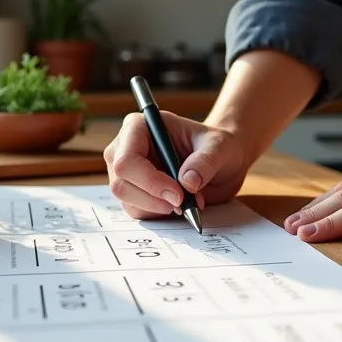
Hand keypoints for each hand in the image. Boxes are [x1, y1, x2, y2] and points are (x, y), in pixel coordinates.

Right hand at [104, 111, 250, 219]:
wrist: (221, 162)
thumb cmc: (216, 146)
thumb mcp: (220, 147)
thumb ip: (206, 161)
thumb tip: (187, 182)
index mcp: (139, 127)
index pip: (127, 159)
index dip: (149, 181)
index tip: (179, 194)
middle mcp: (124, 148)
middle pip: (120, 184)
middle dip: (154, 199)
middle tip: (184, 203)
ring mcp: (126, 173)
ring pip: (127, 201)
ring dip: (159, 208)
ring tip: (187, 201)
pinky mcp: (133, 192)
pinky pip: (136, 211)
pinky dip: (158, 214)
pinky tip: (178, 205)